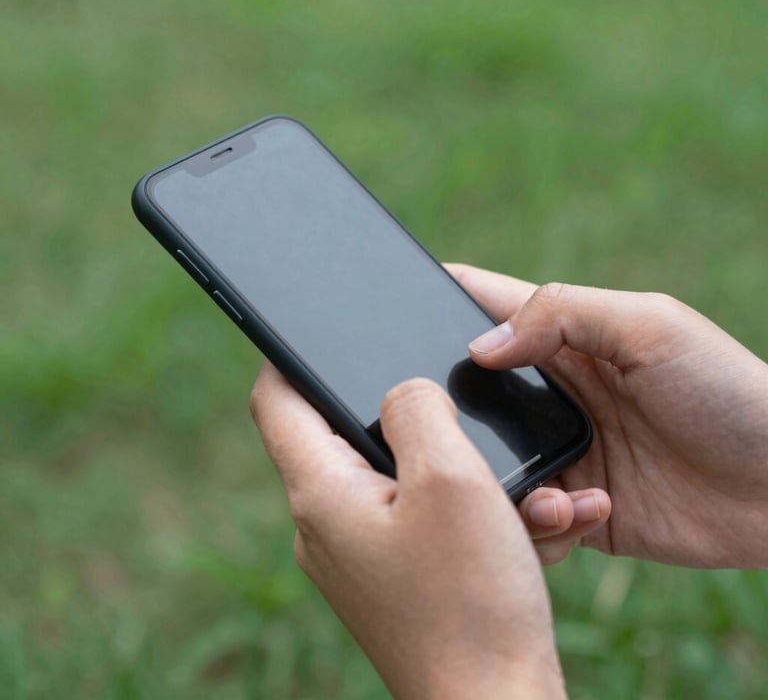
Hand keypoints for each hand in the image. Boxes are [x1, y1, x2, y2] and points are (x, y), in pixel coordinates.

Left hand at [251, 365, 566, 699]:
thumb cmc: (472, 600)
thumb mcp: (449, 476)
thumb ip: (416, 407)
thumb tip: (402, 390)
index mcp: (321, 492)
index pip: (276, 400)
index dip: (289, 353)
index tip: (317, 326)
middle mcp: (327, 524)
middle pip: (344, 432)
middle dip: (408, 412)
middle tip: (455, 402)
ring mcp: (361, 553)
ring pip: (398, 475)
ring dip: (458, 467)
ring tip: (520, 489)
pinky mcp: (396, 574)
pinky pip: (424, 515)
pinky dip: (468, 506)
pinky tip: (527, 521)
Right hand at [450, 264, 767, 567]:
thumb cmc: (728, 392)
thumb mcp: (649, 327)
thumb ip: (561, 316)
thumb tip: (478, 346)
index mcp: (564, 337)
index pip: (482, 305)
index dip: (433, 299)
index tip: (384, 306)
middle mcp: (550, 392)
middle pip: (466, 390)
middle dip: (442, 406)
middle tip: (423, 426)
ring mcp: (561, 449)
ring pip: (486, 462)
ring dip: (494, 478)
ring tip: (542, 488)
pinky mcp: (576, 505)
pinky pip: (528, 516)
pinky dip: (538, 522)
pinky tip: (579, 513)